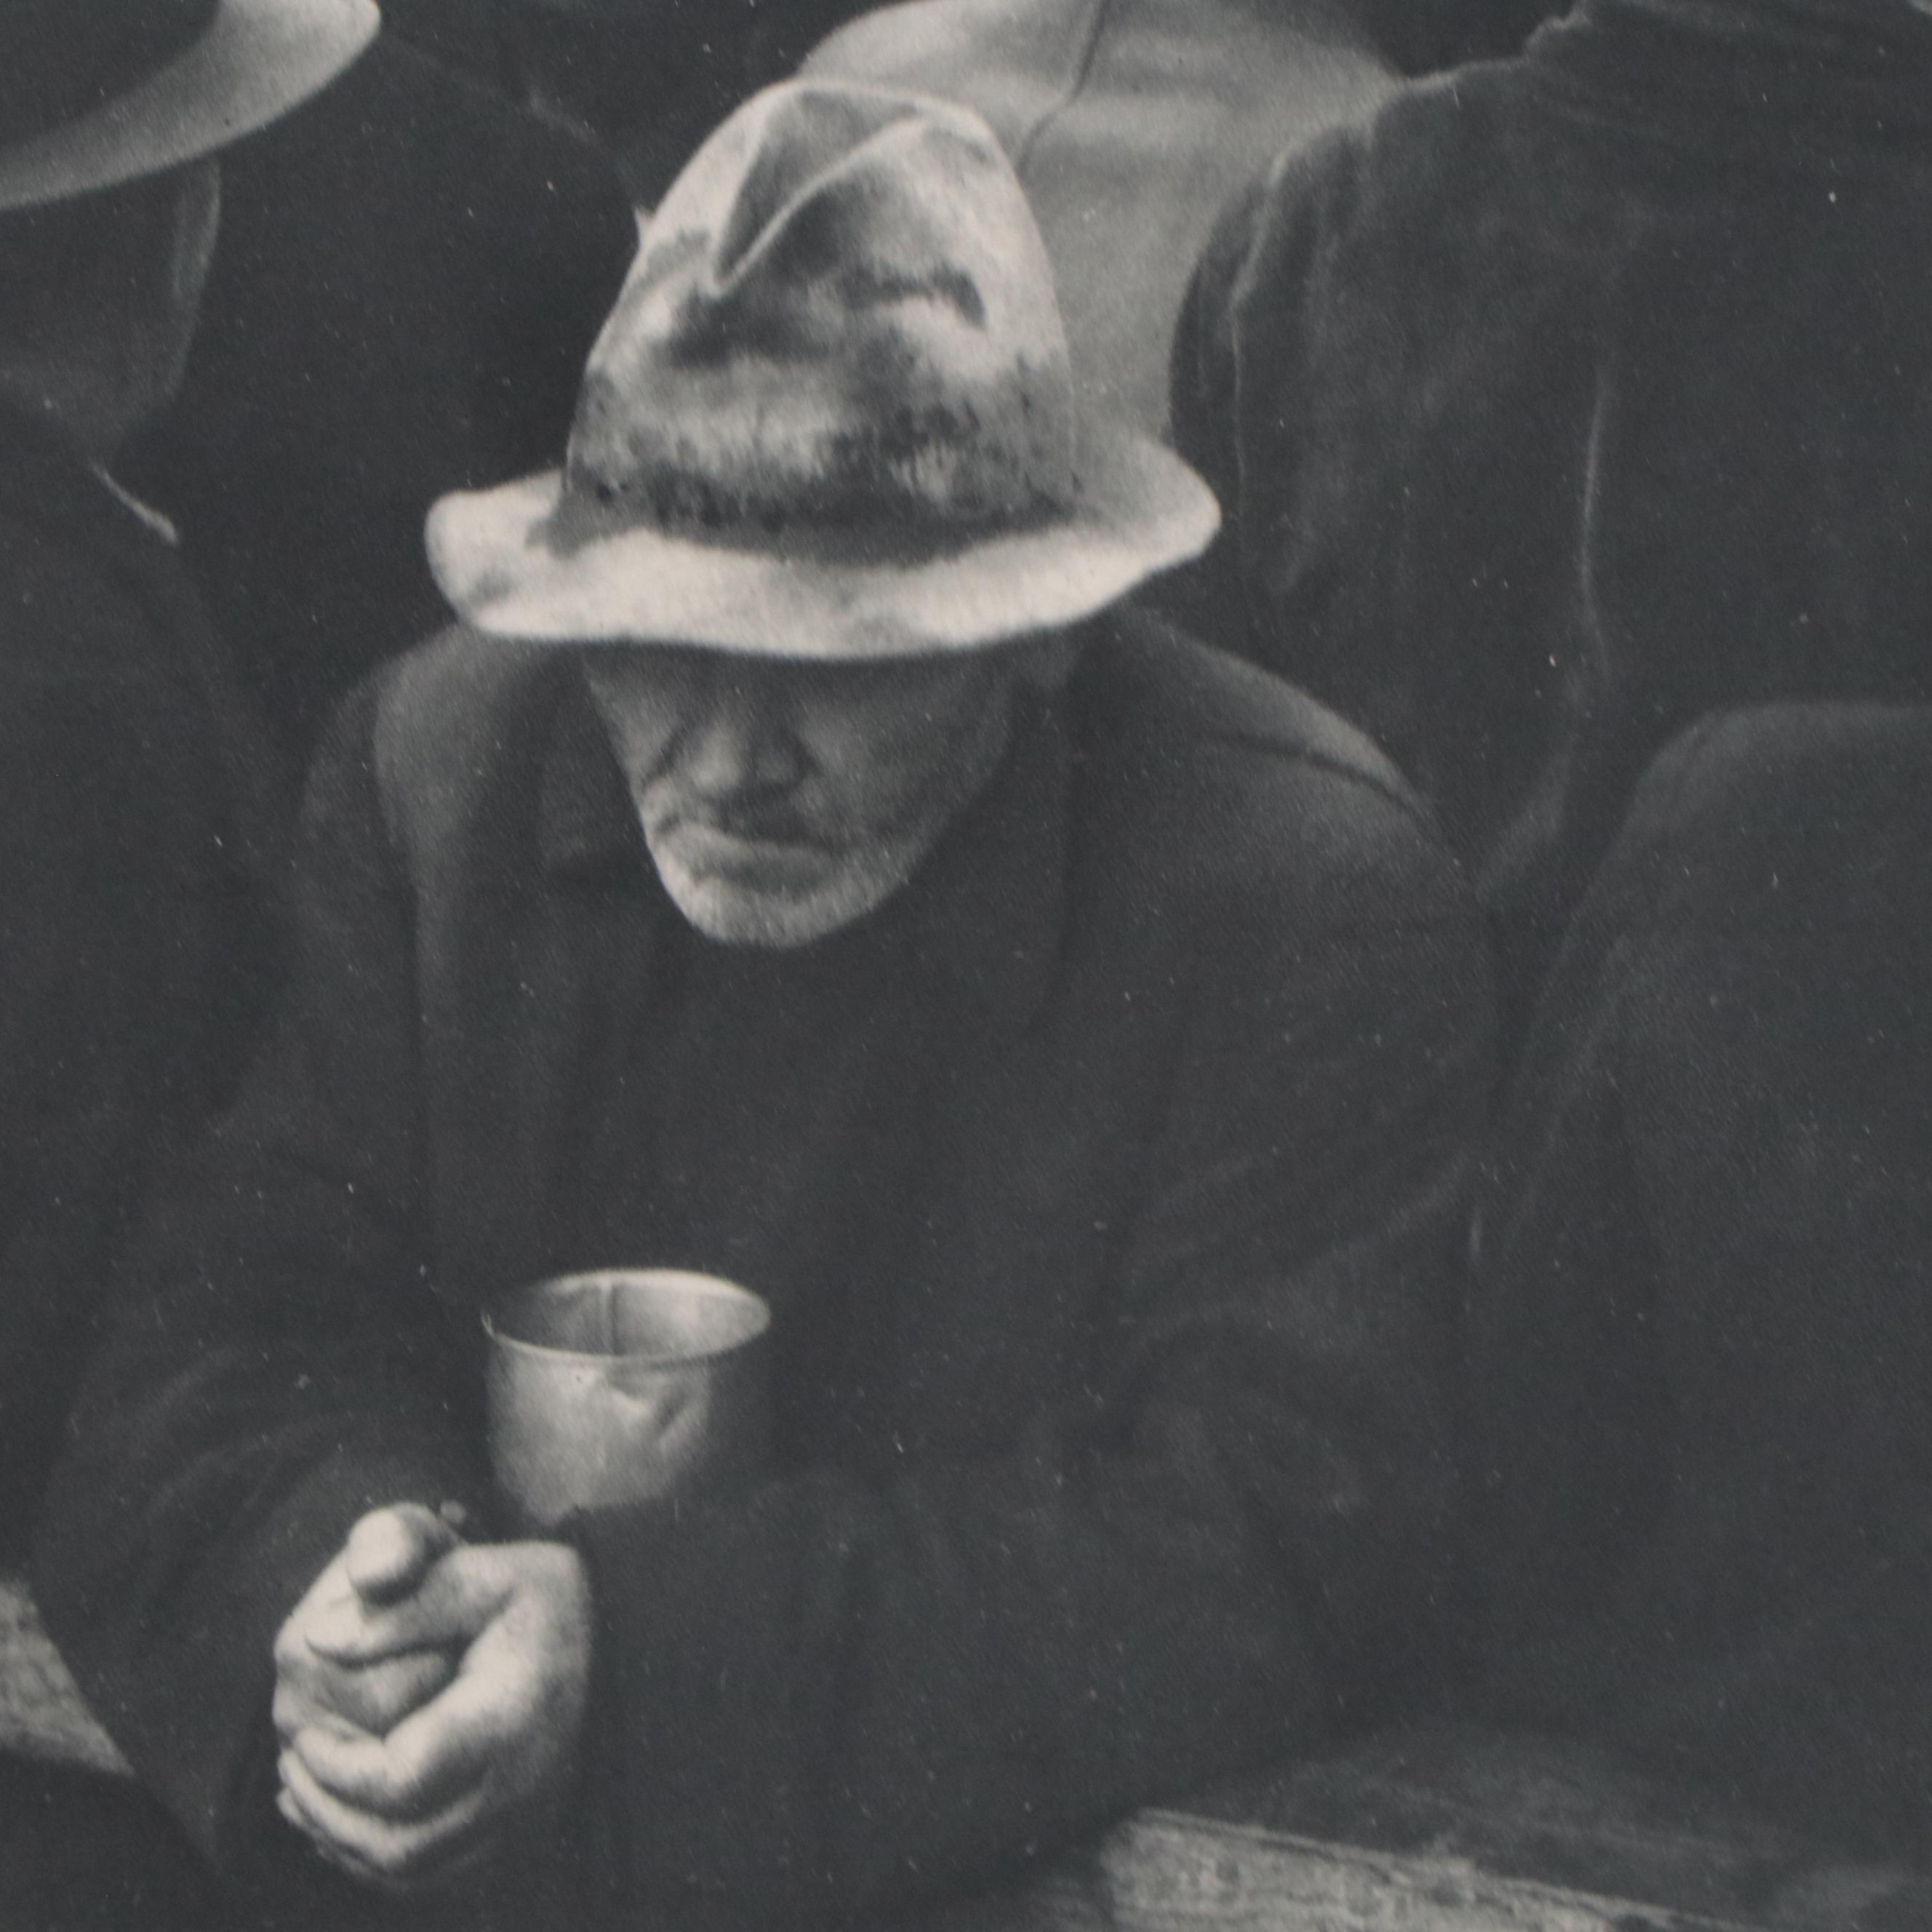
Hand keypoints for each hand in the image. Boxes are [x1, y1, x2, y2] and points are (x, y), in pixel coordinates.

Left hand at [276, 1537, 591, 1892]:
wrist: (614, 1632)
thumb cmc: (540, 1597)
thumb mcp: (482, 1572)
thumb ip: (405, 1601)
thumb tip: (317, 1639)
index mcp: (507, 1721)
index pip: (403, 1778)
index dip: (338, 1767)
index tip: (303, 1732)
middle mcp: (518, 1786)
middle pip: (398, 1842)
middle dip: (327, 1810)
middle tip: (292, 1763)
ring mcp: (519, 1819)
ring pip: (408, 1869)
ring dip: (342, 1840)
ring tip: (303, 1790)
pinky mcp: (513, 1832)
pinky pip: (430, 1874)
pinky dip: (374, 1856)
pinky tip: (343, 1818)